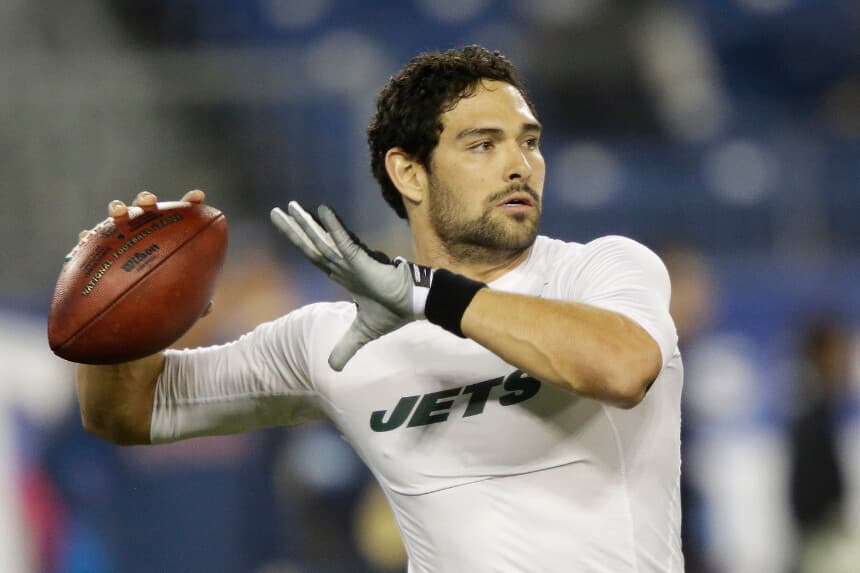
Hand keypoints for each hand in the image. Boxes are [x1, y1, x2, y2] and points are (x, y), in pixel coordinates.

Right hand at [74, 189, 213, 316]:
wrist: (129, 309)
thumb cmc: (162, 300)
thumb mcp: (180, 303)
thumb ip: (194, 303)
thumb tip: (208, 308)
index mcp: (169, 235)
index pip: (182, 215)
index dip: (190, 203)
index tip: (198, 196)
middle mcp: (144, 229)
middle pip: (146, 207)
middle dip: (146, 200)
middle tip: (149, 202)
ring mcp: (121, 235)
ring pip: (118, 216)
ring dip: (118, 209)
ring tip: (118, 212)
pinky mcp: (98, 247)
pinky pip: (91, 240)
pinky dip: (88, 236)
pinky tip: (85, 237)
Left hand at [271, 201, 431, 370]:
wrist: (414, 305)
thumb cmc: (393, 311)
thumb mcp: (362, 333)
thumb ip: (346, 347)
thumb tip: (333, 368)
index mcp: (342, 274)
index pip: (314, 256)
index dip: (299, 242)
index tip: (286, 227)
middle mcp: (343, 264)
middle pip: (312, 244)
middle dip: (294, 229)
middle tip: (276, 212)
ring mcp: (351, 260)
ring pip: (322, 241)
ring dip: (306, 224)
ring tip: (289, 207)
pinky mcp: (362, 260)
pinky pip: (344, 241)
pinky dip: (333, 227)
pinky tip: (322, 210)